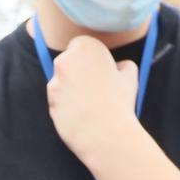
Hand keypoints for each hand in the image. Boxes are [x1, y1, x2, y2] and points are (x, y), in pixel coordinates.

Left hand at [44, 35, 146, 170]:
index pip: (80, 46)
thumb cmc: (121, 102)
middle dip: (77, 73)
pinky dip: (66, 107)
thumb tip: (119, 67)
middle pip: (68, 63)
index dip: (90, 60)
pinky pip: (58, 101)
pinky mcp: (49, 102)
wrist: (107, 133)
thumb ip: (123, 65)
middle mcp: (65, 60)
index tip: (100, 72)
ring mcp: (54, 82)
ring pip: (61, 83)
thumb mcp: (130, 76)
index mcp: (85, 46)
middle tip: (94, 90)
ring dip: (71, 91)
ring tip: (90, 106)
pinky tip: (81, 116)